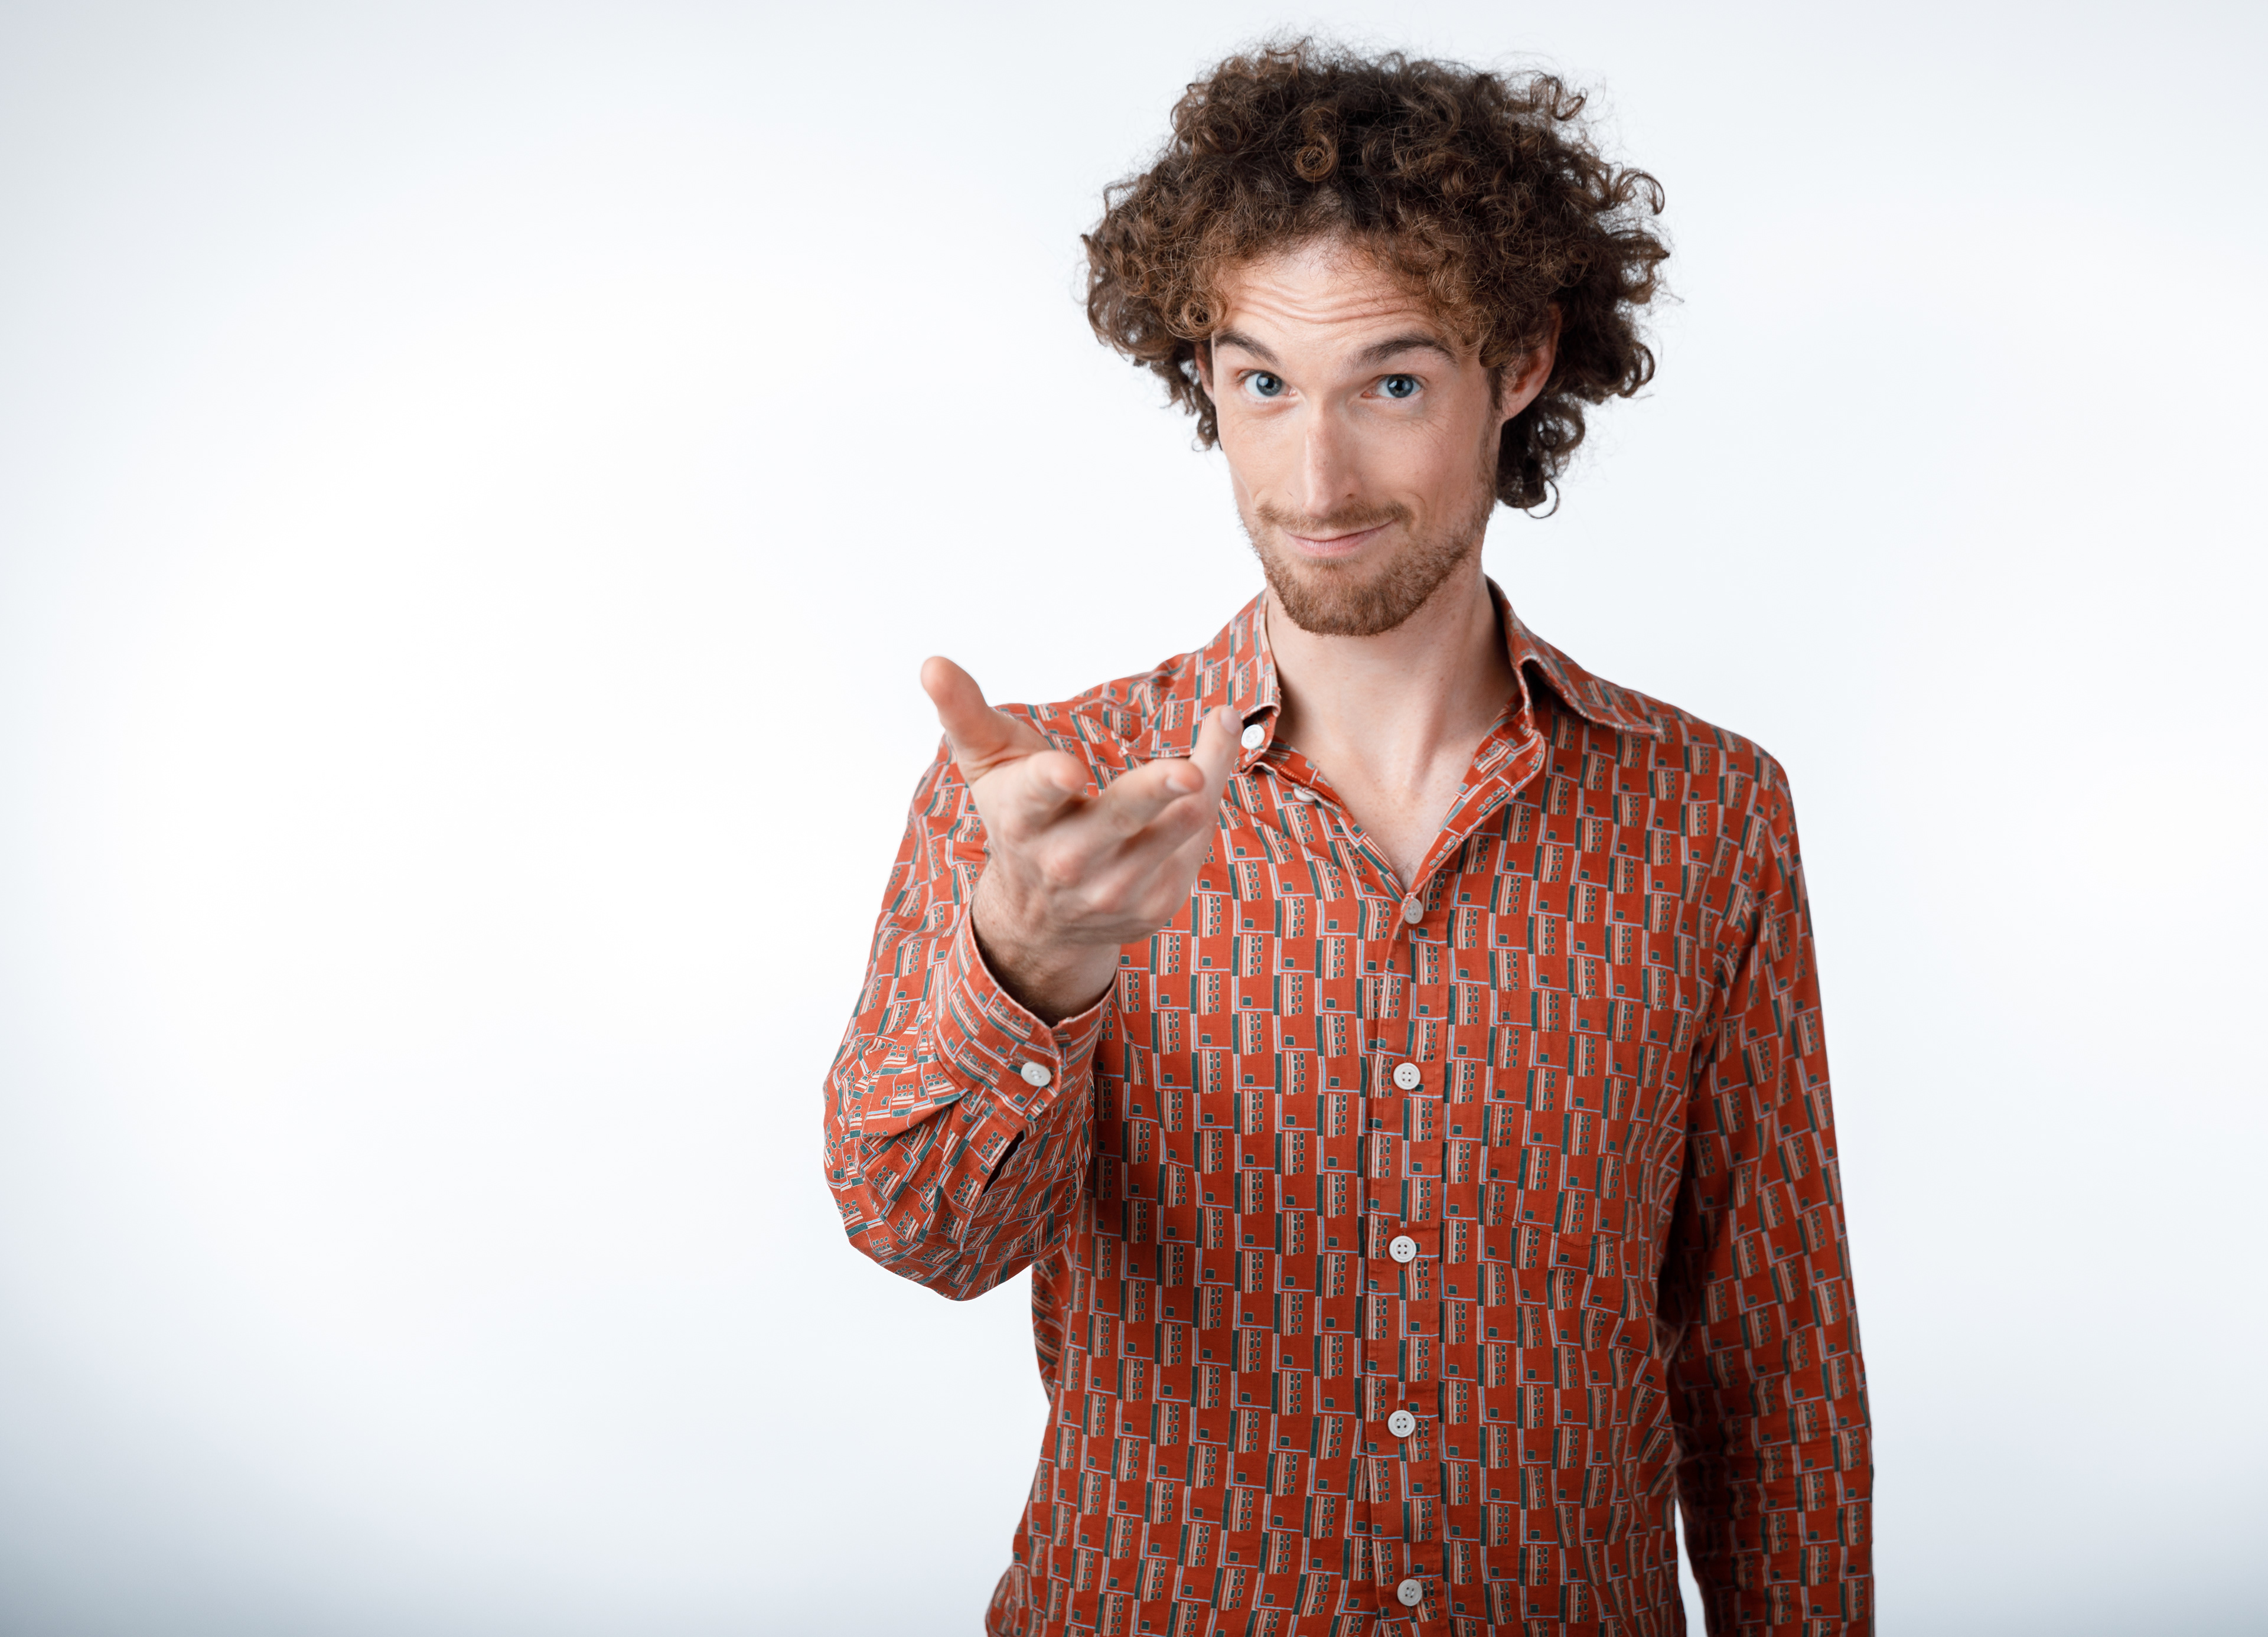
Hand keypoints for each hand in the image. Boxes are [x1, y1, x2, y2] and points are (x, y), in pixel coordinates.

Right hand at [920, 656, 1239, 1022]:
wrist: (1040, 923)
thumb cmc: (1018, 818)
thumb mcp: (988, 766)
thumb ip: (963, 712)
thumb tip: (932, 663)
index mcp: (1022, 818)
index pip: (1036, 797)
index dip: (1051, 782)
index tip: (1070, 770)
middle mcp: (1067, 861)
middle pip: (1121, 817)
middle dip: (1156, 790)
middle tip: (1189, 772)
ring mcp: (1115, 888)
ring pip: (1179, 824)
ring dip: (1207, 770)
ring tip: (1221, 726)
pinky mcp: (1156, 904)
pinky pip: (1198, 840)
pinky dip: (1210, 796)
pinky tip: (1208, 770)